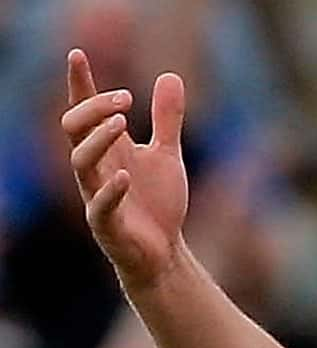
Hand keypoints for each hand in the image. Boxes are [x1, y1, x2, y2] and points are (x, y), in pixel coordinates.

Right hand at [62, 49, 189, 288]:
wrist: (164, 252)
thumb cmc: (157, 203)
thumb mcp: (167, 154)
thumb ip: (166, 119)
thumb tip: (170, 75)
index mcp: (106, 149)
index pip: (84, 110)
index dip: (79, 84)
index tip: (77, 54)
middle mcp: (95, 168)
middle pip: (74, 128)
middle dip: (93, 108)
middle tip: (126, 97)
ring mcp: (96, 195)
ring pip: (80, 162)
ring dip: (98, 139)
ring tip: (122, 122)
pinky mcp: (105, 225)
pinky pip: (99, 206)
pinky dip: (111, 190)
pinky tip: (125, 176)